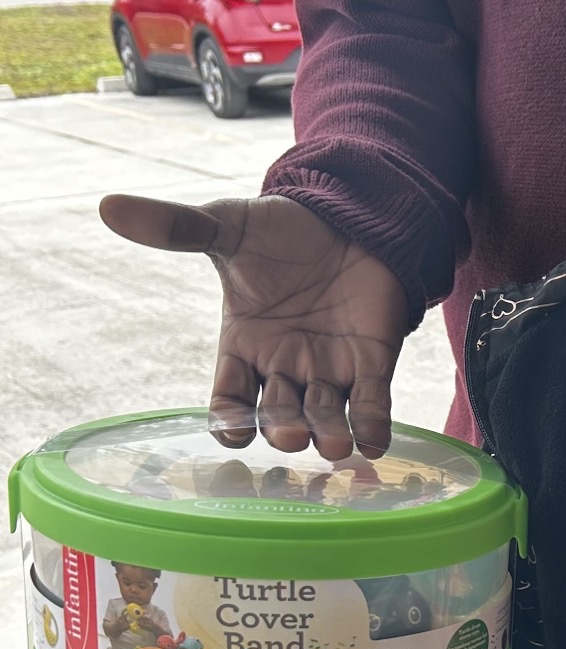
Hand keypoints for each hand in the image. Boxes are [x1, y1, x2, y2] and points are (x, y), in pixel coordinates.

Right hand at [98, 193, 408, 458]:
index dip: (230, 419)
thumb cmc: (281, 228)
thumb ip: (177, 227)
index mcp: (245, 346)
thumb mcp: (228, 226)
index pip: (230, 398)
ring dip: (329, 432)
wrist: (345, 214)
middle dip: (285, 427)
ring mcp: (331, 369)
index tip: (232, 430)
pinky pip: (373, 404)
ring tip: (334, 444)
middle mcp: (286, 367)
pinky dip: (374, 424)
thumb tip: (108, 204)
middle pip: (280, 413)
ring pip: (326, 415)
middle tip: (289, 434)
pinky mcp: (373, 363)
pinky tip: (375, 441)